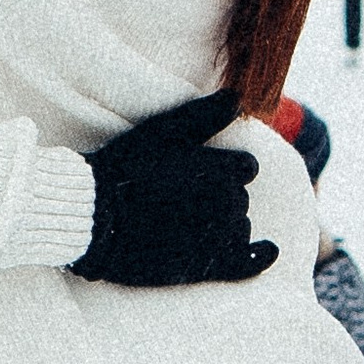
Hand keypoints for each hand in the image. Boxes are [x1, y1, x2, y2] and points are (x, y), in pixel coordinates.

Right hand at [70, 91, 277, 289]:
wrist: (93, 216)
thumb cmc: (125, 168)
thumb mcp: (162, 131)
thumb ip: (204, 115)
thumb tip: (238, 96)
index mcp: (221, 171)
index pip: (247, 169)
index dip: (227, 169)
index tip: (200, 173)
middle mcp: (226, 206)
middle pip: (241, 200)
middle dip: (222, 198)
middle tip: (182, 198)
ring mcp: (217, 239)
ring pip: (240, 229)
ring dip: (225, 226)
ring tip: (187, 223)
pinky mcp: (204, 267)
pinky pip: (246, 263)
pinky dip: (260, 258)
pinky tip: (270, 252)